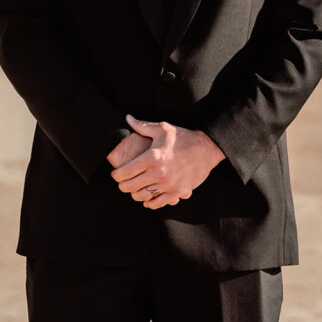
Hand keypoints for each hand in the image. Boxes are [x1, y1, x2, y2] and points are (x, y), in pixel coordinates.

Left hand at [110, 114, 225, 208]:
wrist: (206, 148)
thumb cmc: (182, 137)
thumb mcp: (162, 128)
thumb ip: (142, 126)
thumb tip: (128, 118)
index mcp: (153, 157)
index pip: (126, 171)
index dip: (116, 174)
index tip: (115, 174)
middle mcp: (159, 172)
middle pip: (131, 186)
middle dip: (123, 186)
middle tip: (121, 183)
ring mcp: (168, 184)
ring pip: (142, 196)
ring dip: (135, 194)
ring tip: (133, 189)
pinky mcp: (177, 192)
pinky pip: (158, 203)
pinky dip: (149, 203)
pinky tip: (147, 199)